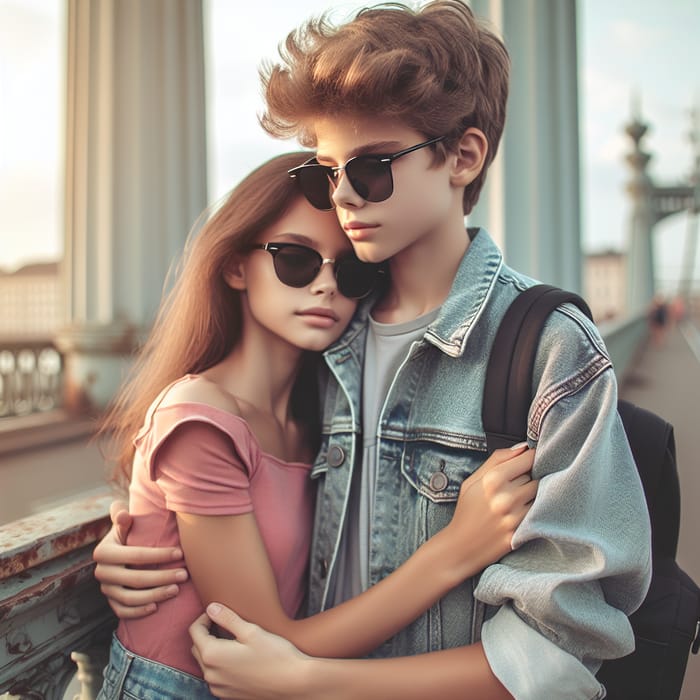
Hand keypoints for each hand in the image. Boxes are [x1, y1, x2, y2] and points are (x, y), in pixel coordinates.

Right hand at [93, 499, 187, 617]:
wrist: (115, 552)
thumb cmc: (126, 534)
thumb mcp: (122, 525)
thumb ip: (121, 517)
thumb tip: (123, 514)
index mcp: (104, 552)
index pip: (136, 555)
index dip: (159, 554)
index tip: (181, 553)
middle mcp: (102, 572)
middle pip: (136, 579)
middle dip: (163, 577)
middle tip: (184, 575)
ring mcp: (105, 589)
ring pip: (130, 598)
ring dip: (155, 595)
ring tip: (176, 590)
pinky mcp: (110, 601)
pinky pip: (122, 611)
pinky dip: (138, 612)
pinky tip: (156, 607)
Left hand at [190, 603, 310, 699]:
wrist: (294, 684)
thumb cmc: (275, 655)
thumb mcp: (251, 631)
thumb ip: (227, 618)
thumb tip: (211, 607)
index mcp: (212, 656)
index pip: (194, 631)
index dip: (203, 617)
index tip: (217, 611)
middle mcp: (210, 675)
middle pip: (196, 648)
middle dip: (205, 633)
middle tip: (223, 622)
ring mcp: (218, 688)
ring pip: (205, 663)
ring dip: (212, 649)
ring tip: (231, 639)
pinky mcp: (227, 696)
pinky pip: (215, 676)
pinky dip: (219, 664)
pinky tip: (237, 657)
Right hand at [446, 444, 537, 578]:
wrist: (461, 547)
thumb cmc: (466, 511)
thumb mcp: (473, 481)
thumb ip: (497, 460)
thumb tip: (523, 447)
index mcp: (492, 480)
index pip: (528, 459)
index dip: (530, 458)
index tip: (528, 461)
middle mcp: (506, 497)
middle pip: (535, 476)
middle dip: (529, 477)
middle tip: (518, 484)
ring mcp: (515, 516)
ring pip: (540, 494)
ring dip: (534, 494)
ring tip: (519, 499)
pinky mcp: (521, 533)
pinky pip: (538, 513)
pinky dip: (535, 510)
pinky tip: (522, 512)